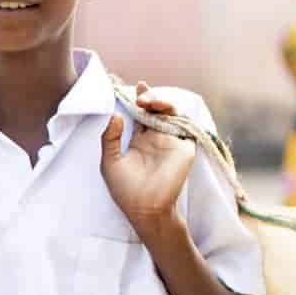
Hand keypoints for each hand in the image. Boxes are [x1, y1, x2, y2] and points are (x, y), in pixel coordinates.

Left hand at [99, 87, 196, 233]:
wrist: (144, 208)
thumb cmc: (125, 189)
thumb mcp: (110, 162)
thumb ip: (110, 138)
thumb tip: (114, 115)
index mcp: (139, 141)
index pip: (140, 114)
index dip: (139, 99)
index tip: (135, 86)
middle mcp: (156, 138)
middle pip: (157, 110)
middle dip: (150, 98)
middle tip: (140, 97)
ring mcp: (171, 141)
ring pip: (172, 114)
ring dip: (163, 103)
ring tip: (149, 102)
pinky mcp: (184, 148)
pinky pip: (185, 127)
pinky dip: (178, 117)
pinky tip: (164, 113)